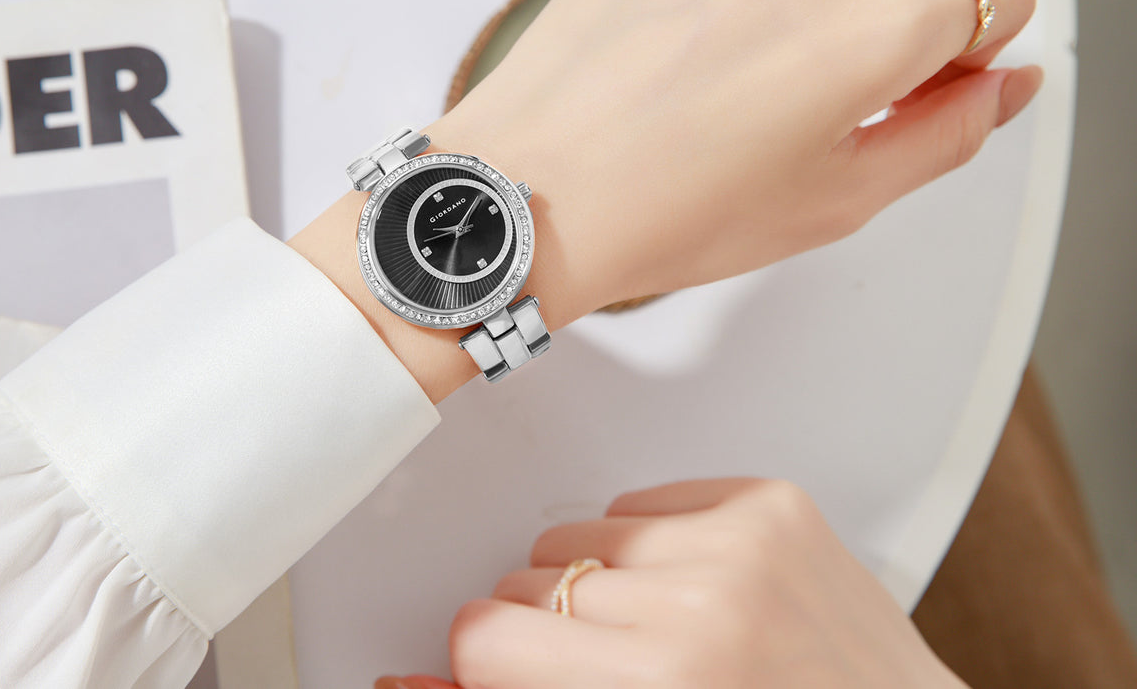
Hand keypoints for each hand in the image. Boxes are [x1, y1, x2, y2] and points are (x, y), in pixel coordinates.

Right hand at [377, 479, 966, 688]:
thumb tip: (400, 681)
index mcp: (660, 683)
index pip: (483, 634)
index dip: (492, 663)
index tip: (520, 672)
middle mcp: (702, 604)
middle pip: (529, 582)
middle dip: (551, 631)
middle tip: (614, 671)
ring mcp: (743, 543)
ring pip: (579, 534)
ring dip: (601, 584)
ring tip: (663, 635)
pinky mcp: (771, 503)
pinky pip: (643, 501)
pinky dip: (653, 545)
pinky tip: (695, 593)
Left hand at [426, 0, 1038, 315]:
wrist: (538, 192)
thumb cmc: (666, 210)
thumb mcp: (836, 203)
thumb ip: (947, 134)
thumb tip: (1008, 83)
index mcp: (886, 33)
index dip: (971, 45)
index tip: (927, 73)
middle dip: (907, 4)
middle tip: (839, 69)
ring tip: (790, 13)